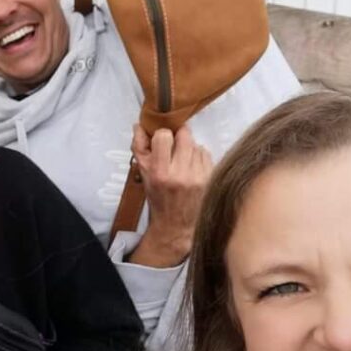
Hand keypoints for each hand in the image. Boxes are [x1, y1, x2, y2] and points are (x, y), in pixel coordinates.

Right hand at [128, 124, 212, 267]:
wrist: (177, 224)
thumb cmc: (158, 197)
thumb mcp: (143, 175)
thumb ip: (139, 148)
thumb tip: (140, 125)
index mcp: (159, 172)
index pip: (164, 136)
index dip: (162, 135)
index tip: (161, 141)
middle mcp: (180, 174)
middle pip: (184, 135)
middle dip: (178, 137)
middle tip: (174, 146)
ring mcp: (198, 176)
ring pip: (197, 144)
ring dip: (190, 148)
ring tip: (183, 161)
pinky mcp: (211, 178)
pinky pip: (207, 154)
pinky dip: (199, 157)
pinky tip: (193, 168)